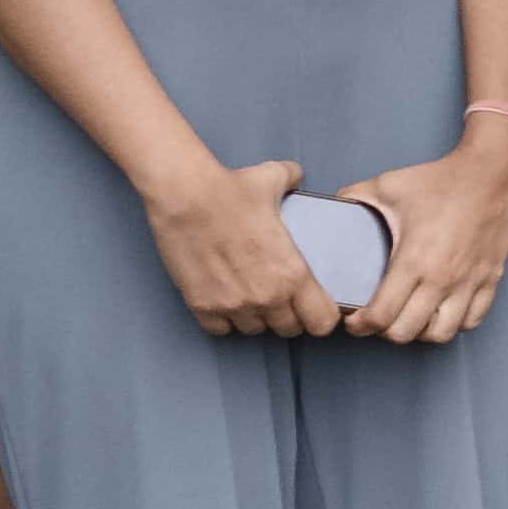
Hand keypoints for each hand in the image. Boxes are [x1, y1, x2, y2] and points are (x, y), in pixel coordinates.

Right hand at [147, 153, 337, 340]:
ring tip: (252, 296)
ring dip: (257, 317)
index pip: (322, 321)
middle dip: (289, 316)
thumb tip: (297, 178)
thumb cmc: (231, 188)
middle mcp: (267, 297)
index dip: (322, 316)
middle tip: (283, 298)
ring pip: (255, 330)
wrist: (185, 194)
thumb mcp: (275, 179)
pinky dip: (224, 320)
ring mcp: (233, 305)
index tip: (316, 307)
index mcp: (293, 274)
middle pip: (289, 329)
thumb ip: (294, 182)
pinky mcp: (202, 306)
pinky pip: (221, 329)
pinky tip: (225, 300)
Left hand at [329, 122, 507, 345]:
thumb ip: (354, 198)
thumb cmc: (442, 180)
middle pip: (406, 333)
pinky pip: (472, 321)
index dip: (360, 326)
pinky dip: (454, 323)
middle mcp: (442, 278)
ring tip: (410, 317)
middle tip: (377, 318)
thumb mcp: (389, 185)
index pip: (381, 316)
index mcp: (414, 260)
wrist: (494, 172)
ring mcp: (470, 282)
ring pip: (441, 334)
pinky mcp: (491, 280)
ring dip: (420, 332)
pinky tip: (441, 310)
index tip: (354, 320)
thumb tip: (333, 208)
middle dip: (385, 331)